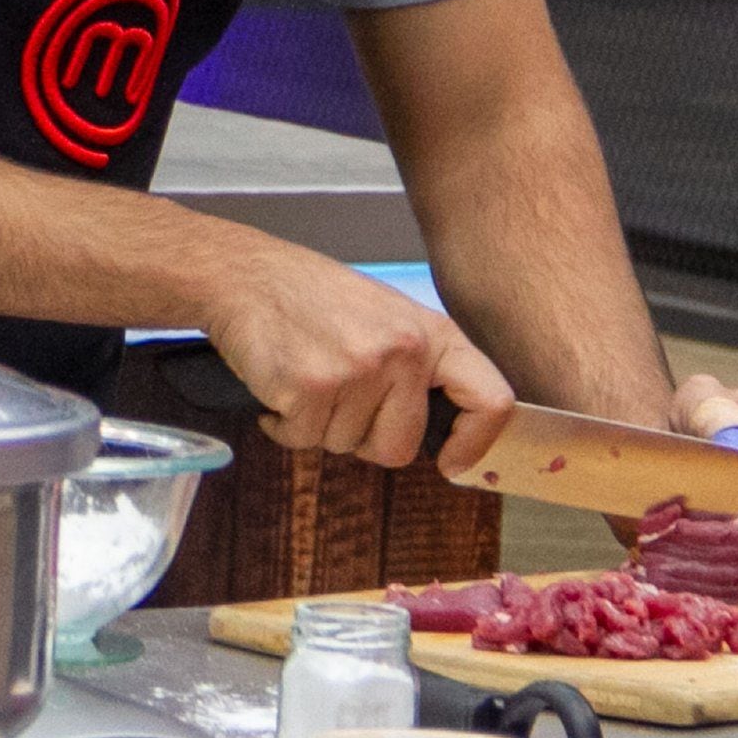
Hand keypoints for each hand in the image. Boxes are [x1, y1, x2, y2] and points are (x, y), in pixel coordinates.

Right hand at [209, 244, 516, 468]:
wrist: (247, 275)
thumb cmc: (315, 299)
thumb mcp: (388, 317)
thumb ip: (418, 368)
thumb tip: (444, 436)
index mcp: (432, 333)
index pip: (490, 400)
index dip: (475, 444)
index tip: (451, 463)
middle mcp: (403, 351)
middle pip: (399, 447)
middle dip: (364, 439)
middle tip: (338, 400)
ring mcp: (357, 369)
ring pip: (345, 446)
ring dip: (319, 425)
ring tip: (306, 376)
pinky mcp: (310, 388)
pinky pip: (303, 440)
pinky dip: (285, 425)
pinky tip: (281, 386)